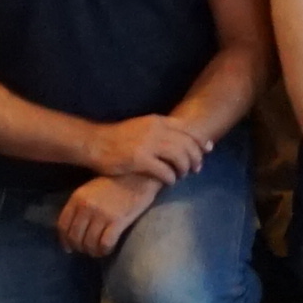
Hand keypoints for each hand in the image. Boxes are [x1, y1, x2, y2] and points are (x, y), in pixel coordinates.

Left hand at [58, 173, 158, 257]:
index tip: (69, 248)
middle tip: (86, 251)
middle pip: (75, 237)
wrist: (140, 175)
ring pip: (89, 243)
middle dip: (79, 248)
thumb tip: (74, 227)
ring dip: (92, 251)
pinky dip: (104, 250)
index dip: (65, 241)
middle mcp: (86, 207)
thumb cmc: (116, 181)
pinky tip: (108, 250)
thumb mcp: (91, 188)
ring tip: (97, 252)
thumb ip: (80, 204)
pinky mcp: (118, 221)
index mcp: (77, 198)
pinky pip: (105, 243)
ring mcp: (102, 215)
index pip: (63, 226)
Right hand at [81, 115, 210, 182]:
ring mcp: (147, 145)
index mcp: (158, 121)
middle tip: (196, 169)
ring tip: (182, 176)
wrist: (95, 143)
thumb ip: (162, 130)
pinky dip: (171, 178)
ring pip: (179, 157)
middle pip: (187, 144)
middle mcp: (155, 130)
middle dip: (196, 158)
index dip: (201, 142)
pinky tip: (169, 181)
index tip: (207, 151)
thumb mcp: (143, 126)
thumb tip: (183, 139)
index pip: (188, 130)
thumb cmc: (119, 138)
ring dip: (184, 169)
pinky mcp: (139, 160)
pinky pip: (164, 171)